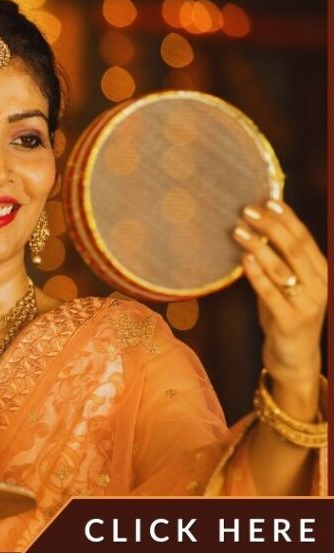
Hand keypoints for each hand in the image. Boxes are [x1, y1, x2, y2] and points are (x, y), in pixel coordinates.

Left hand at [234, 199, 325, 411]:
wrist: (294, 359)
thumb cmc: (284, 315)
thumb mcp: (284, 285)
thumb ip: (277, 261)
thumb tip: (256, 229)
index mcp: (321, 273)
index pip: (305, 239)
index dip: (288, 219)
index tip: (268, 200)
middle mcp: (320, 286)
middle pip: (295, 249)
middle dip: (271, 227)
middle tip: (247, 210)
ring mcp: (308, 305)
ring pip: (283, 269)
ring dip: (260, 247)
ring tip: (238, 230)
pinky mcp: (291, 322)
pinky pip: (272, 294)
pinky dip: (258, 275)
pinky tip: (244, 259)